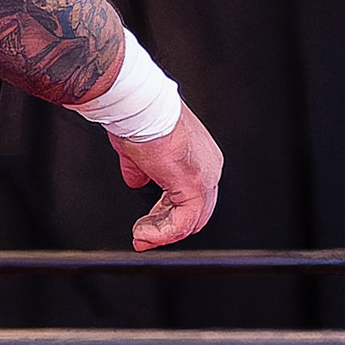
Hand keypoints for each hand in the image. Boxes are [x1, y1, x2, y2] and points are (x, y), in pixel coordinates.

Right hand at [111, 102, 222, 250]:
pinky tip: (143, 232)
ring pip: (190, 221)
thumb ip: (140, 170)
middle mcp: (209, 167)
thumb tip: (135, 182)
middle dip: (165, 228)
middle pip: (194, 213)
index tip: (145, 225)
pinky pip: (182, 222)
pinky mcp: (194, 187)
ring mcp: (205, 177)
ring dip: (161, 233)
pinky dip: (161, 233)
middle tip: (142, 235)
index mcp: (200, 156)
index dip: (166, 214)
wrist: (141, 109)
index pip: (190, 197)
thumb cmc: (140, 119)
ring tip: (139, 236)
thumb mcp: (139, 151)